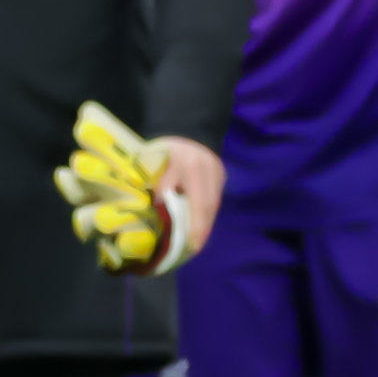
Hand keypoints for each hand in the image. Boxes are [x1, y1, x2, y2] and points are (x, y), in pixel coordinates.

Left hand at [156, 135, 224, 261]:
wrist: (185, 128)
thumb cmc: (163, 149)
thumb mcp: (156, 167)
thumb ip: (161, 191)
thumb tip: (161, 217)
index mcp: (193, 167)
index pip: (199, 203)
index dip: (197, 226)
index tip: (193, 245)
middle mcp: (211, 170)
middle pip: (210, 206)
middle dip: (202, 229)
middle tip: (194, 249)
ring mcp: (219, 173)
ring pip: (214, 204)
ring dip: (205, 223)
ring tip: (196, 243)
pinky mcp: (221, 175)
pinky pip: (214, 199)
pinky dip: (205, 214)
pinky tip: (198, 226)